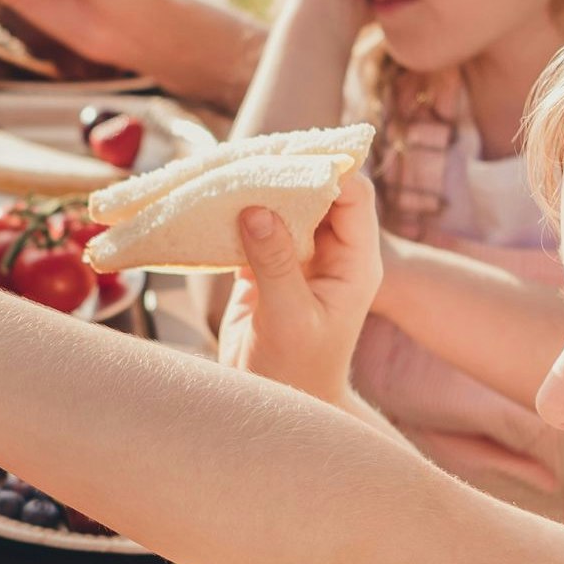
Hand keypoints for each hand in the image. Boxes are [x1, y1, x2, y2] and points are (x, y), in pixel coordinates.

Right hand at [216, 168, 380, 405]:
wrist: (278, 407)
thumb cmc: (297, 373)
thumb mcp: (290, 319)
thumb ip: (276, 263)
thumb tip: (256, 208)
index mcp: (355, 262)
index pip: (353, 196)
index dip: (328, 170)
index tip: (288, 157)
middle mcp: (330, 253)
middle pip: (316, 192)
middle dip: (285, 172)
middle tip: (247, 155)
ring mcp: (296, 258)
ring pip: (281, 205)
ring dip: (254, 189)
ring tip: (222, 171)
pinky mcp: (263, 266)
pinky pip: (250, 227)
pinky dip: (231, 214)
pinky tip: (207, 200)